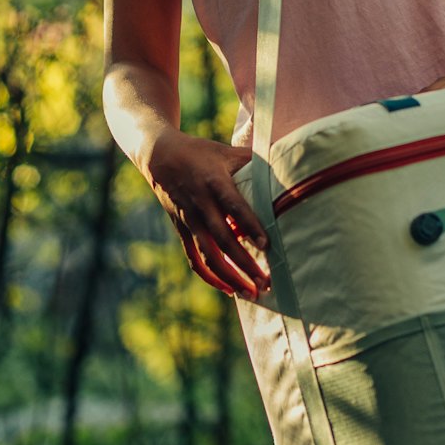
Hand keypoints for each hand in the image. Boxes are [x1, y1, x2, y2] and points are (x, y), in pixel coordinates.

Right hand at [146, 130, 269, 298]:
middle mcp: (200, 203)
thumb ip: (251, 160)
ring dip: (230, 277)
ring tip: (251, 293)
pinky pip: (194, 258)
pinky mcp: (181, 229)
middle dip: (244, 264)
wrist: (158, 155)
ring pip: (208, 254)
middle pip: (222, 238)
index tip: (266, 245)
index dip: (249, 225)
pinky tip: (228, 289)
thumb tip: (286, 162)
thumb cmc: (200, 152)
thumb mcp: (224, 151)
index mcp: (214, 181)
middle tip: (266, 283)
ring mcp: (189, 218)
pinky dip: (209, 276)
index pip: (233, 205)